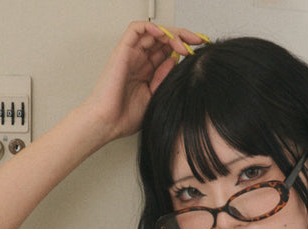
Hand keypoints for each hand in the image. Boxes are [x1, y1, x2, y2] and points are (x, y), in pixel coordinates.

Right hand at [82, 21, 205, 140]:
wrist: (108, 123)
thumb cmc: (125, 117)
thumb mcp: (155, 96)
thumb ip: (164, 78)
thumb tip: (176, 60)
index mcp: (146, 71)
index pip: (167, 50)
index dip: (183, 46)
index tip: (199, 50)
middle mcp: (139, 60)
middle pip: (162, 38)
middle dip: (182, 37)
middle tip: (196, 42)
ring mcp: (131, 55)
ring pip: (152, 32)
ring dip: (171, 33)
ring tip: (183, 43)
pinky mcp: (122, 51)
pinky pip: (135, 29)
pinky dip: (150, 27)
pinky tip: (164, 34)